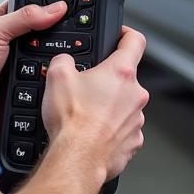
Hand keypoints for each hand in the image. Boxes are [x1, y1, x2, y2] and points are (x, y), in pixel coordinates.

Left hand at [0, 0, 67, 137]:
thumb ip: (24, 16)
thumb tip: (55, 7)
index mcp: (5, 23)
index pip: (33, 8)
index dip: (49, 6)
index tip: (68, 5)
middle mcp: (15, 44)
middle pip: (46, 34)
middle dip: (54, 36)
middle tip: (62, 35)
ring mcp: (23, 67)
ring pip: (50, 58)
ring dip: (51, 60)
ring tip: (52, 59)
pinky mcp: (29, 88)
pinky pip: (48, 81)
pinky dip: (50, 80)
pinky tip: (50, 78)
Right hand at [41, 27, 148, 180]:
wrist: (77, 159)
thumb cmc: (72, 122)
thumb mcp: (57, 77)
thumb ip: (64, 60)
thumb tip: (65, 61)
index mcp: (121, 73)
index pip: (135, 41)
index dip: (127, 34)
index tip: (121, 36)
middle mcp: (135, 94)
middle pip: (126, 78)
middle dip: (108, 81)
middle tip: (87, 89)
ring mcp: (136, 119)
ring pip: (125, 105)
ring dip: (110, 107)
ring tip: (87, 115)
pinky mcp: (133, 141)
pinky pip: (124, 129)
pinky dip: (111, 130)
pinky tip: (94, 133)